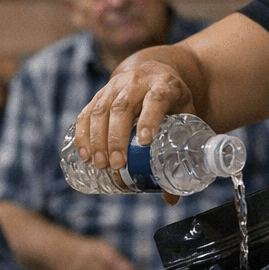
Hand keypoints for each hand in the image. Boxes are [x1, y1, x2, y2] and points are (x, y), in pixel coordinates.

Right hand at [73, 48, 193, 169]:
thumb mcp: (185, 117)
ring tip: (99, 164)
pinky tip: (84, 153)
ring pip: (101, 109)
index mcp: (164, 85)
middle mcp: (138, 82)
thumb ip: (181, 153)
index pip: (156, 99)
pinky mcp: (100, 93)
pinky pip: (87, 112)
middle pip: (123, 107)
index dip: (150, 119)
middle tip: (117, 165)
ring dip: (97, 139)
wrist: (156, 70)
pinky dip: (83, 133)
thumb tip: (170, 199)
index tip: (145, 141)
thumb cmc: (174, 101)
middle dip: (117, 138)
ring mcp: (116, 86)